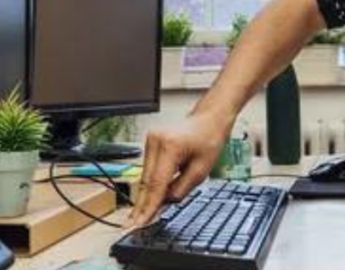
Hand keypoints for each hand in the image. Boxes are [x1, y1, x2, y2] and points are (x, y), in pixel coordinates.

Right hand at [126, 111, 230, 227]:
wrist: (208, 120)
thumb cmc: (209, 139)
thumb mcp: (202, 170)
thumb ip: (181, 189)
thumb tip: (164, 202)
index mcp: (171, 146)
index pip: (156, 183)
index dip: (148, 205)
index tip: (141, 221)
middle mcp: (156, 141)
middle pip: (146, 181)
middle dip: (142, 204)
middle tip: (134, 223)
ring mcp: (150, 139)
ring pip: (145, 176)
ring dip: (146, 194)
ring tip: (142, 214)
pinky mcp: (150, 142)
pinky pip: (147, 168)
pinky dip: (150, 182)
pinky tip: (149, 196)